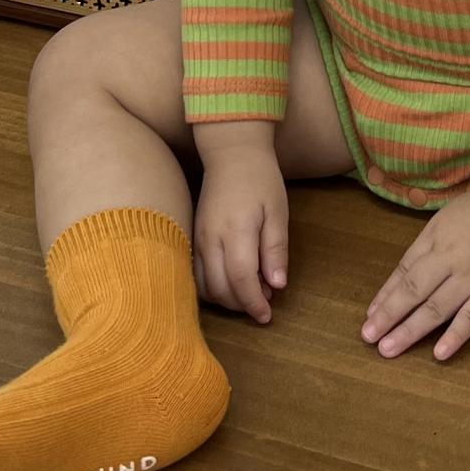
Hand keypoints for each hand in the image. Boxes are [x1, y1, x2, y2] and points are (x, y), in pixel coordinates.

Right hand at [193, 126, 287, 323]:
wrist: (231, 154)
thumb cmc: (260, 180)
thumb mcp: (278, 211)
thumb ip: (275, 249)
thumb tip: (277, 285)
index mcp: (236, 230)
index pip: (241, 280)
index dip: (254, 303)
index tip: (267, 316)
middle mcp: (210, 238)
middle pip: (220, 288)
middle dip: (241, 304)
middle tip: (264, 301)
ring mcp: (197, 239)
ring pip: (204, 286)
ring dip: (226, 299)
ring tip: (250, 291)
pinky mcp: (192, 238)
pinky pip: (196, 275)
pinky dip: (212, 288)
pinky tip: (231, 282)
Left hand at [360, 186, 469, 361]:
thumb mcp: (446, 217)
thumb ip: (426, 246)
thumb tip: (403, 275)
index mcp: (435, 239)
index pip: (404, 272)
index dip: (385, 296)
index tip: (370, 316)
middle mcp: (449, 260)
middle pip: (413, 292)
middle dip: (388, 316)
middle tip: (368, 338)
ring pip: (436, 309)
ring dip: (410, 331)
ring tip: (388, 349)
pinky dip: (455, 337)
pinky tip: (438, 354)